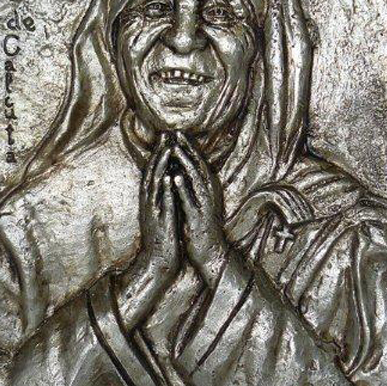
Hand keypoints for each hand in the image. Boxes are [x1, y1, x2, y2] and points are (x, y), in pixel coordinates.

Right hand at [115, 134, 179, 329]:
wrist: (157, 263)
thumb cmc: (162, 237)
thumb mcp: (161, 212)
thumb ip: (162, 197)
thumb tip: (168, 180)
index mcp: (152, 201)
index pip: (154, 173)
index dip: (159, 154)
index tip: (166, 138)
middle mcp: (150, 203)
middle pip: (152, 174)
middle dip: (159, 154)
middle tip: (165, 135)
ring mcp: (154, 212)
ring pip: (156, 186)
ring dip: (161, 167)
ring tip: (167, 150)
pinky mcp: (161, 223)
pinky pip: (163, 203)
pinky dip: (166, 190)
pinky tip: (170, 177)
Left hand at [171, 132, 227, 286]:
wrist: (211, 251)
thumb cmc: (202, 226)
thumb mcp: (199, 202)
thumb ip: (194, 186)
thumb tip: (184, 169)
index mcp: (207, 189)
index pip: (198, 163)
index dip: (188, 147)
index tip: (177, 133)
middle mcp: (208, 193)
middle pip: (197, 166)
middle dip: (187, 149)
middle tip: (177, 133)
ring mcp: (204, 205)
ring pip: (195, 179)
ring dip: (185, 163)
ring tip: (175, 149)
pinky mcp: (198, 217)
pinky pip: (189, 199)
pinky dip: (183, 187)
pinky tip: (175, 177)